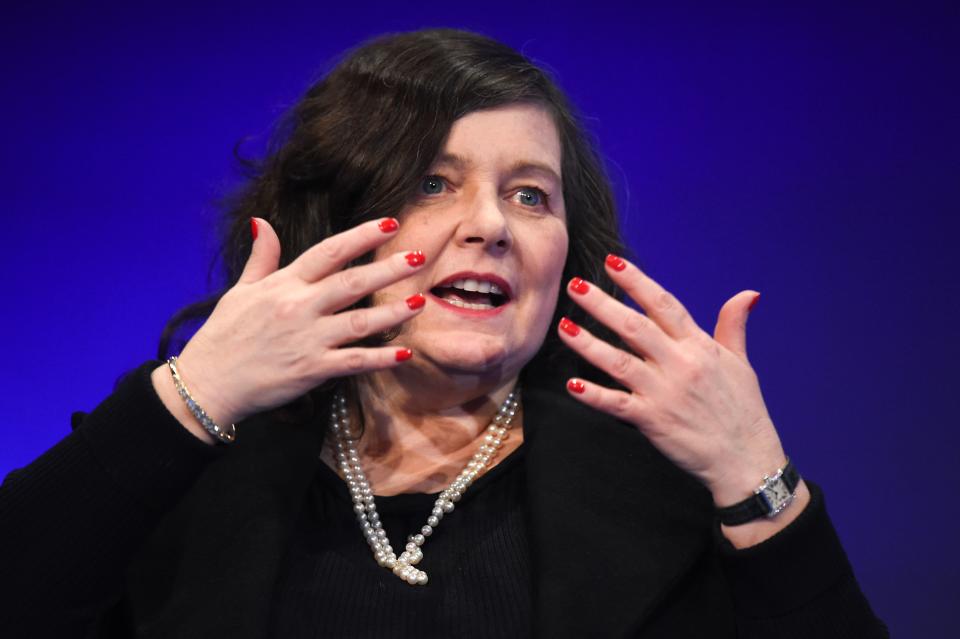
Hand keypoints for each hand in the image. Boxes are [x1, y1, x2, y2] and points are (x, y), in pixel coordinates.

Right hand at [152, 217, 426, 431]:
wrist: (206, 384)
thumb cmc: (223, 336)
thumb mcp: (240, 291)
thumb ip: (262, 257)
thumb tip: (262, 221)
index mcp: (283, 284)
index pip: (328, 252)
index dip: (361, 236)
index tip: (389, 223)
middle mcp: (299, 308)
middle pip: (352, 282)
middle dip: (388, 268)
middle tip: (419, 257)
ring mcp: (308, 339)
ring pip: (359, 322)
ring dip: (392, 312)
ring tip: (419, 302)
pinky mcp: (312, 370)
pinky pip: (353, 362)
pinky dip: (380, 358)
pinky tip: (404, 352)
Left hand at [557, 255, 786, 507]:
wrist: (747, 460)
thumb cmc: (743, 411)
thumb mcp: (741, 363)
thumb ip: (733, 326)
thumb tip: (747, 294)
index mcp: (699, 347)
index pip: (664, 306)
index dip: (637, 282)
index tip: (612, 263)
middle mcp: (680, 365)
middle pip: (635, 328)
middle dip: (603, 304)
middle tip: (575, 285)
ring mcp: (664, 393)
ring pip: (620, 362)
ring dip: (589, 344)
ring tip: (564, 327)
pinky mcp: (653, 421)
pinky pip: (617, 405)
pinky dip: (594, 395)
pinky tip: (572, 384)